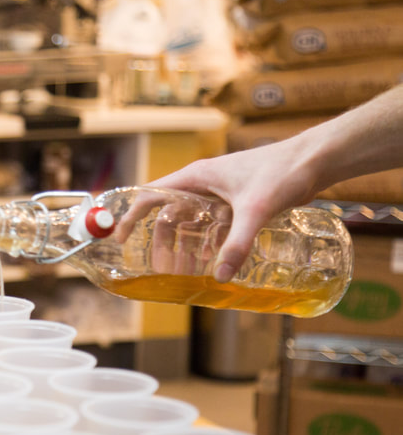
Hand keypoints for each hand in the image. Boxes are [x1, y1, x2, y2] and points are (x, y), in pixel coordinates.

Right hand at [147, 139, 318, 281]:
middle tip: (159, 265)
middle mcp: (204, 183)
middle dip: (162, 240)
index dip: (132, 215)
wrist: (315, 159)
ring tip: (184, 267)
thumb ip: (237, 243)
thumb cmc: (282, 172)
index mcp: (196, 177)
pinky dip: (210, 240)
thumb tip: (220, 276)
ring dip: (186, 242)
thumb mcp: (255, 210)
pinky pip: (214, 222)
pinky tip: (216, 259)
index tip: (119, 236)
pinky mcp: (238, 200)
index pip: (151, 194)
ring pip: (192, 219)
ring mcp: (221, 192)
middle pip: (170, 212)